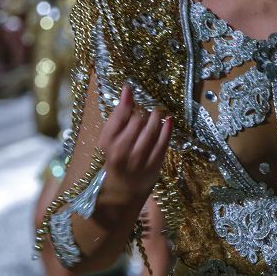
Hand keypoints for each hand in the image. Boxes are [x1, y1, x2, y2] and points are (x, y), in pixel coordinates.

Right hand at [96, 85, 172, 206]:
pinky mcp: (154, 164)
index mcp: (107, 142)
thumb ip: (118, 115)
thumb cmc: (117, 156)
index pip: (120, 115)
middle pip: (138, 120)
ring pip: (152, 130)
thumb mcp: (110, 138)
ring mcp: (138, 159)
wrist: (124, 187)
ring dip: (156, 117)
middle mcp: (121, 151)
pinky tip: (168, 120)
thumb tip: (127, 88)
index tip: (130, 90)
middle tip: (144, 111)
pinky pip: (163, 142)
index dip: (127, 100)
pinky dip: (167, 128)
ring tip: (156, 113)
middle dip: (142, 112)